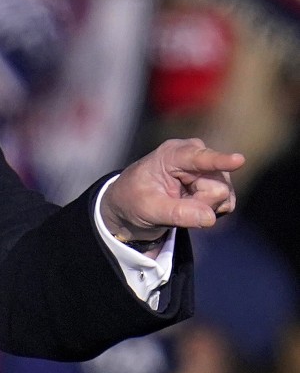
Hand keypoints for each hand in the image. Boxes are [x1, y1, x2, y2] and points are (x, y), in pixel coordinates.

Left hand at [101, 138, 244, 242]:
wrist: (133, 203)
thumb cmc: (135, 199)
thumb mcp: (148, 209)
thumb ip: (177, 213)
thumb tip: (210, 218)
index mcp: (171, 154)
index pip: (199, 158)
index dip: (219, 160)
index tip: (239, 160)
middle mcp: (195, 155)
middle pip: (217, 187)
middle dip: (199, 203)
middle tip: (172, 204)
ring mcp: (209, 168)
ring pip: (224, 196)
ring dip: (203, 208)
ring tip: (179, 203)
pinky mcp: (218, 182)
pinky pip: (226, 203)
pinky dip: (209, 211)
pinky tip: (191, 206)